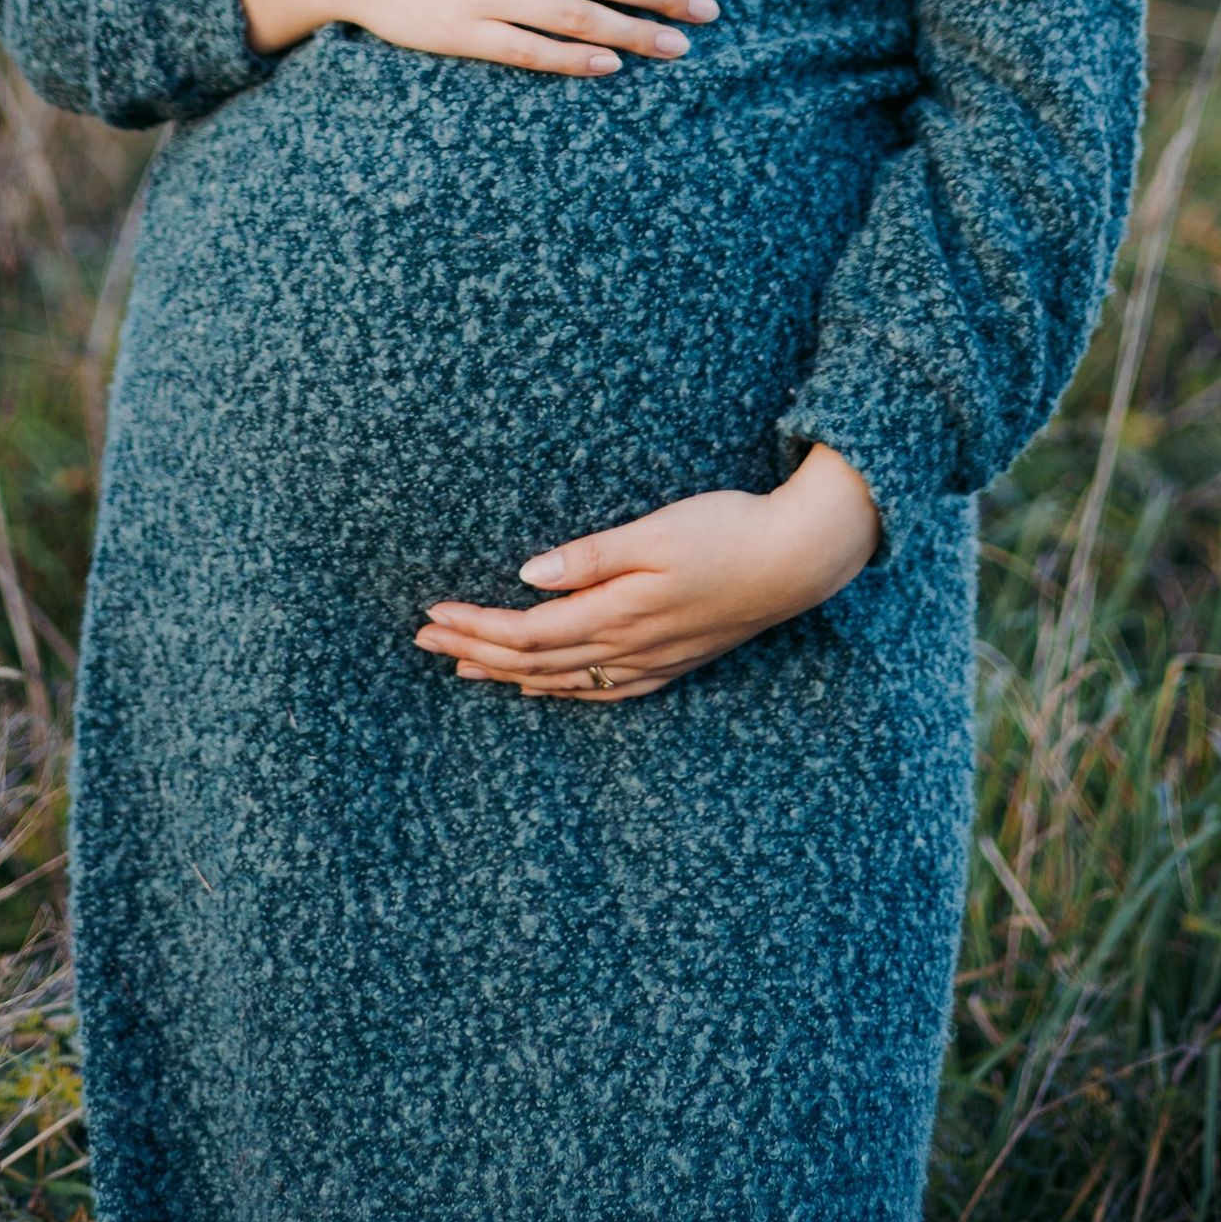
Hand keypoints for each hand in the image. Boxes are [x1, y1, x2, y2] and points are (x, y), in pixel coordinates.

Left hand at [413, 443, 880, 698]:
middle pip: (534, 661)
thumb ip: (591, 557)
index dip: (474, 627)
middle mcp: (629, 648)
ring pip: (563, 681)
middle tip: (423, 642)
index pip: (526, 632)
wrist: (797, 560)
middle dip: (475, 651)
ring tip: (464, 667)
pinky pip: (601, 690)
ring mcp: (651, 661)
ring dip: (508, 674)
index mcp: (618, 613)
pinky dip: (561, 690)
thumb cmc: (726, 530)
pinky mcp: (671, 660)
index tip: (430, 617)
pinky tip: (542, 687)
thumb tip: (526, 575)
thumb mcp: (656, 531)